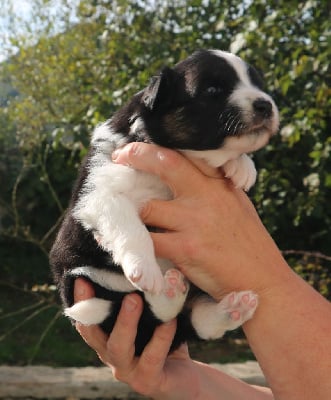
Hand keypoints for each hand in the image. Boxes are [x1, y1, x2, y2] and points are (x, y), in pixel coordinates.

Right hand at [74, 278, 200, 398]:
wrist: (187, 377)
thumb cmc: (166, 339)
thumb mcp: (153, 316)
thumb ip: (144, 298)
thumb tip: (144, 264)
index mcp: (109, 338)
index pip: (88, 319)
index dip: (81, 301)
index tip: (82, 277)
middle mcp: (112, 355)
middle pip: (94, 334)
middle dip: (96, 308)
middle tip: (106, 280)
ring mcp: (127, 370)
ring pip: (118, 347)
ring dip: (125, 321)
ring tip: (135, 299)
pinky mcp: (147, 381)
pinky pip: (151, 358)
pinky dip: (161, 337)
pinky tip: (170, 320)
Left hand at [112, 143, 287, 299]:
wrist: (264, 282)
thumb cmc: (250, 244)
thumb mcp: (236, 206)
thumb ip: (214, 188)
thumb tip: (188, 175)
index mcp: (219, 185)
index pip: (184, 156)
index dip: (154, 149)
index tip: (134, 149)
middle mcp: (207, 196)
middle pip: (163, 166)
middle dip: (136, 158)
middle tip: (118, 160)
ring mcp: (194, 222)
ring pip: (148, 208)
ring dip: (136, 216)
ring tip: (129, 221)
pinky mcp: (186, 249)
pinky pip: (148, 242)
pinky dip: (137, 246)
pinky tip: (133, 249)